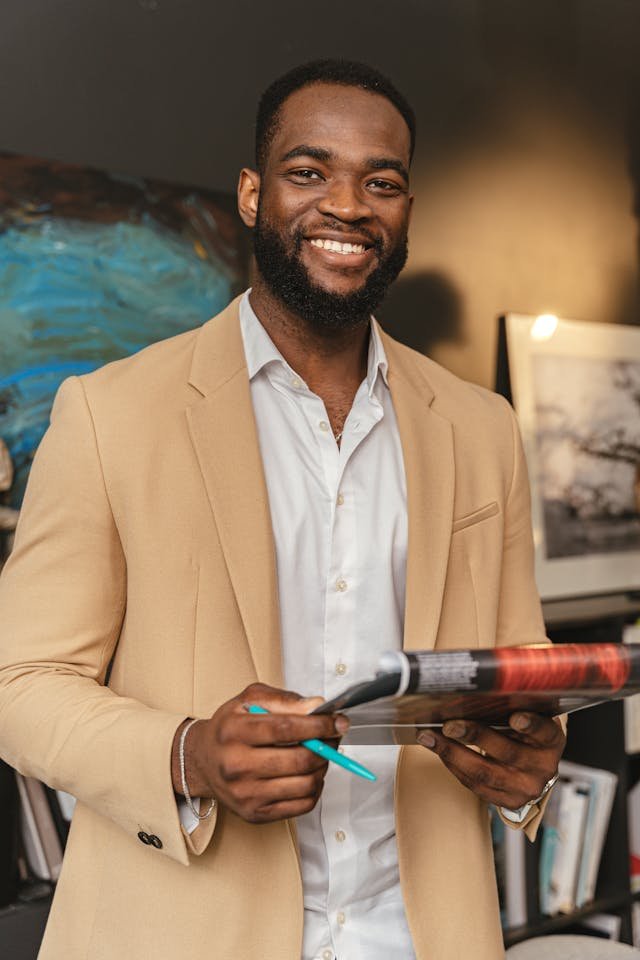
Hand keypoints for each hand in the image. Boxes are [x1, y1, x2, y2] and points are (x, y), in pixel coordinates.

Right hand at [172, 683, 347, 823]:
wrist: (201, 761)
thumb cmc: (229, 728)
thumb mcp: (249, 700)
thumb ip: (284, 700)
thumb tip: (316, 707)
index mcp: (234, 732)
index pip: (286, 729)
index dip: (318, 725)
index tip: (337, 721)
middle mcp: (237, 765)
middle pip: (299, 760)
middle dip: (326, 747)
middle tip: (333, 737)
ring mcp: (246, 793)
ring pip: (305, 785)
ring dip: (323, 767)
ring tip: (320, 755)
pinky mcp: (255, 813)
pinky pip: (301, 805)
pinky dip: (315, 789)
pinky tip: (309, 774)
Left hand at [417, 712, 565, 810]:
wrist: (534, 768)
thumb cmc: (526, 734)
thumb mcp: (528, 718)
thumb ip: (512, 707)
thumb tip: (474, 690)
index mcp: (551, 741)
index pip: (544, 731)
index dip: (530, 725)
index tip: (514, 717)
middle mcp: (542, 767)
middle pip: (507, 752)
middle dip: (473, 736)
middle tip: (448, 725)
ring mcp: (525, 788)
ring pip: (484, 773)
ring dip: (452, 753)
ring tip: (429, 737)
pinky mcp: (507, 802)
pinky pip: (475, 786)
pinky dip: (454, 766)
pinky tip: (439, 750)